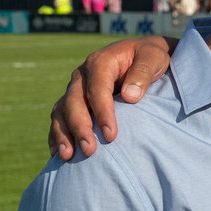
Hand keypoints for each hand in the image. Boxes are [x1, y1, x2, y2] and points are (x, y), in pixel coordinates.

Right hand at [48, 36, 174, 159]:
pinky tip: (58, 153)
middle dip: (80, 128)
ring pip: (62, 111)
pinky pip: (59, 117)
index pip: (98, 89)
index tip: (111, 135)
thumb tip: (130, 97)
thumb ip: (143, 73)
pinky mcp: (74, 100)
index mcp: (101, 62)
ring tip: (68, 156)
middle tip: (90, 151)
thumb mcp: (153, 57)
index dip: (102, 113)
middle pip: (74, 102)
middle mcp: (83, 75)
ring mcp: (76, 88)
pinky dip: (57, 134)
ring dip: (63, 134)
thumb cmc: (149, 57)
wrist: (141, 54)